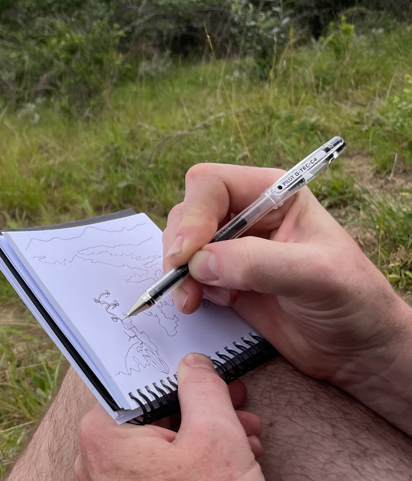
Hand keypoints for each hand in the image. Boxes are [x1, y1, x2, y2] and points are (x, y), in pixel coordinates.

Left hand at [75, 353, 263, 480]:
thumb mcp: (216, 439)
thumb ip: (203, 391)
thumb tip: (194, 366)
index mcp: (103, 434)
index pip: (140, 386)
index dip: (183, 378)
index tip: (210, 376)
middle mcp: (96, 460)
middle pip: (154, 417)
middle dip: (204, 412)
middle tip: (240, 410)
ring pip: (161, 447)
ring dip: (206, 438)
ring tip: (247, 441)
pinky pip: (157, 474)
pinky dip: (192, 466)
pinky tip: (229, 466)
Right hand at [163, 163, 411, 432]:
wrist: (360, 351)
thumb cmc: (354, 302)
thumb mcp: (315, 275)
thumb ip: (258, 263)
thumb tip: (199, 261)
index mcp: (273, 194)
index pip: (212, 185)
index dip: (194, 213)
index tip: (187, 252)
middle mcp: (248, 215)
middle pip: (189, 212)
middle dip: (179, 245)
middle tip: (180, 277)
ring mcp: (233, 248)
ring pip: (181, 244)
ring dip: (176, 271)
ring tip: (189, 300)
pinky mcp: (224, 280)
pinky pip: (187, 274)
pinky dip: (183, 288)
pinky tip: (200, 304)